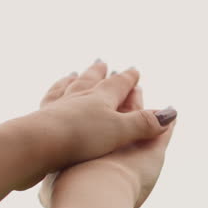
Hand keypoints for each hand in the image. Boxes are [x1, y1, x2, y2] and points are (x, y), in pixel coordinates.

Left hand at [18, 60, 171, 189]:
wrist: (36, 145)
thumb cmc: (81, 138)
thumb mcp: (120, 132)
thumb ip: (144, 123)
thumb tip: (171, 113)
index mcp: (99, 98)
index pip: (118, 85)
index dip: (128, 78)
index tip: (134, 70)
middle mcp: (77, 97)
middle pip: (90, 80)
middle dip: (98, 73)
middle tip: (101, 62)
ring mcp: (56, 108)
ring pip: (66, 88)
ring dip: (73, 80)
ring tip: (73, 74)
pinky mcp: (38, 122)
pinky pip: (47, 103)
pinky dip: (52, 97)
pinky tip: (50, 99)